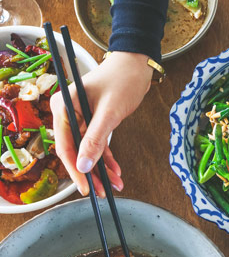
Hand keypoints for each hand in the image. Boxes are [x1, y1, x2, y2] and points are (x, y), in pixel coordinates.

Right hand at [49, 51, 152, 196]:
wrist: (136, 64)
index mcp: (64, 106)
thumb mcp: (109, 112)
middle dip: (89, 173)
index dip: (75, 169)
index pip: (65, 145)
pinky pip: (98, 144)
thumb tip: (84, 166)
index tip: (85, 188)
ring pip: (88, 151)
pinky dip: (108, 159)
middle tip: (101, 193)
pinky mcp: (94, 121)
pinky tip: (116, 173)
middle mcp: (68, 112)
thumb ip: (96, 139)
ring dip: (101, 170)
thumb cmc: (122, 80)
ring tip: (114, 186)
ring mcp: (81, 117)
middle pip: (75, 150)